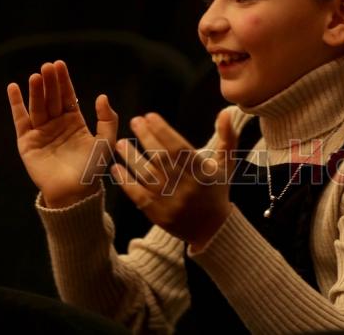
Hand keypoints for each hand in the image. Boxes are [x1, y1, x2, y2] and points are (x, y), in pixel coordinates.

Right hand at [7, 61, 118, 207]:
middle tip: (48, 67)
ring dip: (36, 91)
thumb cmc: (91, 170)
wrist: (74, 193)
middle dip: (50, 82)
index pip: (68, 96)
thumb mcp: (105, 142)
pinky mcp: (27, 142)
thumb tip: (102, 96)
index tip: (60, 65)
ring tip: (36, 76)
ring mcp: (41, 132)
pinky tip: (14, 88)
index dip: (64, 81)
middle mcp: (57, 124)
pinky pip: (21, 120)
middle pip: (52, 98)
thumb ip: (107, 120)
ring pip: (38, 106)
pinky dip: (16, 104)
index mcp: (74, 122)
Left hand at [110, 110, 237, 248]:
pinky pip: (138, 196)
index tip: (150, 116)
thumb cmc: (217, 191)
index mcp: (202, 172)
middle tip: (135, 121)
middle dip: (146, 137)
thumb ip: (227, 137)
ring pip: (147, 176)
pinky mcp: (158, 215)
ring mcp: (170, 202)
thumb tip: (225, 112)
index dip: (163, 131)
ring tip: (120, 143)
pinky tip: (116, 168)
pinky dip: (126, 182)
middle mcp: (186, 186)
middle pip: (161, 158)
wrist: (213, 230)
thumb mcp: (226, 165)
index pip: (179, 147)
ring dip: (131, 158)